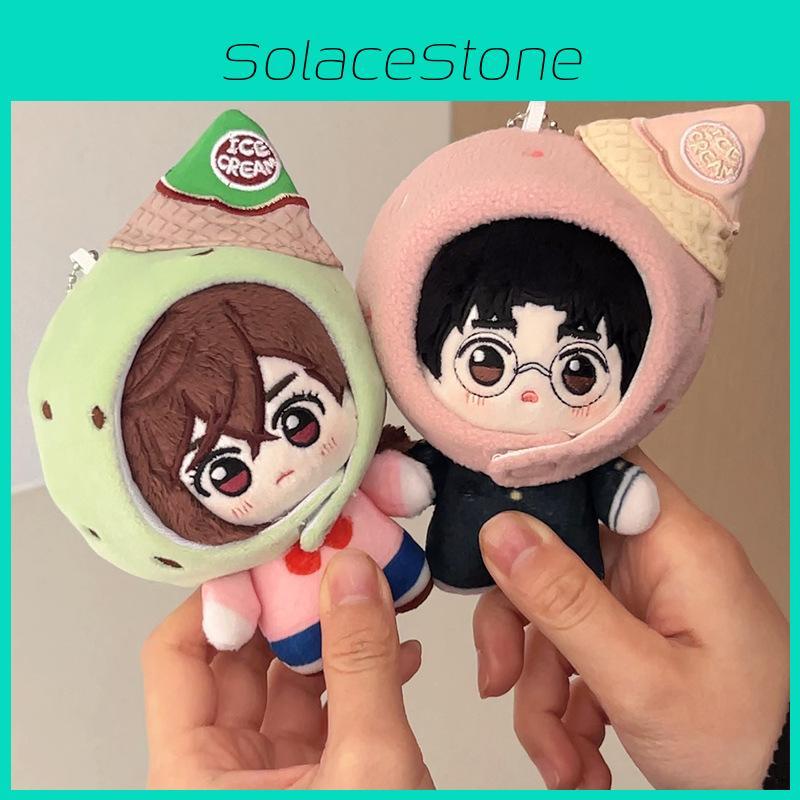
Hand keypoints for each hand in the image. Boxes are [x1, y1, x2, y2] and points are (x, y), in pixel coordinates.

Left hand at [143, 550, 432, 788]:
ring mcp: (271, 776)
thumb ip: (359, 665)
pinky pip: (326, 708)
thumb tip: (352, 576)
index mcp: (194, 777)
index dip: (223, 600)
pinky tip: (399, 651)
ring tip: (373, 596)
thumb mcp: (367, 768)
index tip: (275, 555)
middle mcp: (221, 773)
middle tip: (329, 561)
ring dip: (332, 635)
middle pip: (237, 659)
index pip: (178, 655)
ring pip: (287, 680)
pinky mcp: (317, 779)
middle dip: (289, 606)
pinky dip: (359, 674)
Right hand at [473, 449, 787, 788]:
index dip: (536, 478)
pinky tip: (578, 757)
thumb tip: (501, 535)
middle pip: (553, 553)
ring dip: (539, 692)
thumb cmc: (750, 743)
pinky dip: (563, 710)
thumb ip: (566, 602)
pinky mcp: (635, 640)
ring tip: (559, 759)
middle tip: (502, 677)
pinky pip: (572, 653)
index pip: (597, 465)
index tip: (485, 521)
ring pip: (553, 614)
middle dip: (519, 626)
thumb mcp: (643, 680)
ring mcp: (644, 604)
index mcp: (674, 544)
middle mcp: (657, 563)